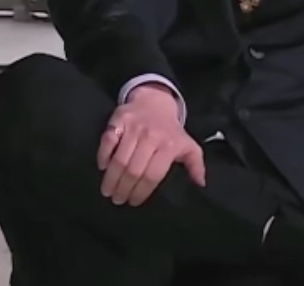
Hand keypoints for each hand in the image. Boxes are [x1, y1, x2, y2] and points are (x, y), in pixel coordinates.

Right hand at [97, 83, 205, 206]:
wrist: (156, 101)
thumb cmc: (170, 130)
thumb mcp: (188, 146)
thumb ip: (196, 165)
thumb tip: (201, 184)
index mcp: (169, 145)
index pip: (152, 175)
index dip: (141, 191)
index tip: (134, 202)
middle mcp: (151, 136)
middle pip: (134, 170)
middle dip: (124, 189)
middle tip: (118, 200)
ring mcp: (133, 128)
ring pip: (119, 159)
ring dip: (111, 178)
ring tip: (108, 191)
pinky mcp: (118, 120)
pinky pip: (107, 141)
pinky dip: (103, 156)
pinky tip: (102, 168)